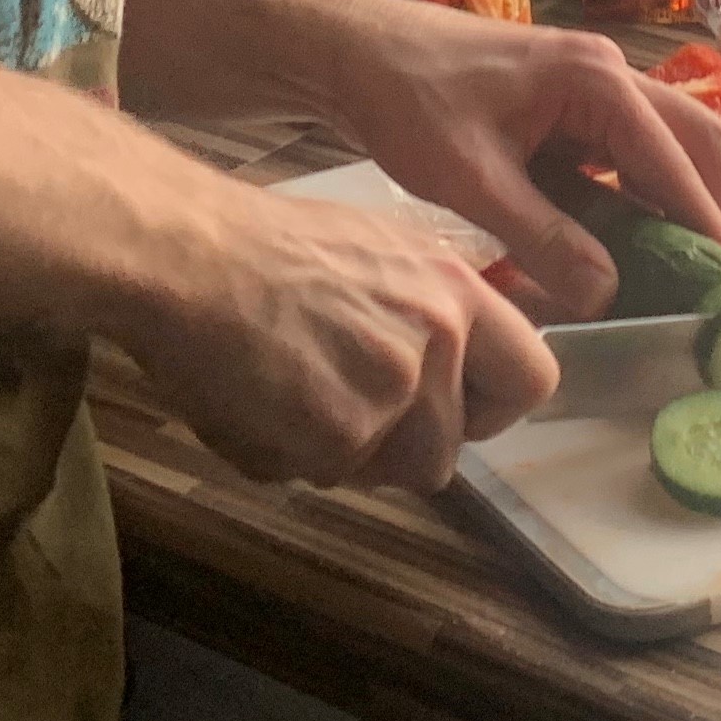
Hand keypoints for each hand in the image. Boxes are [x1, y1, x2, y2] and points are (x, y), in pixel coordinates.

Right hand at [119, 183, 557, 492]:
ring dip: (345, 454)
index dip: (492, 405)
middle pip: (449, 448)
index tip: (457, 407)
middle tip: (337, 402)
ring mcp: (392, 393)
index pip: (534, 376)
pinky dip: (289, 455)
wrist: (185, 253)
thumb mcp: (373, 250)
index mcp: (452, 289)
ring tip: (289, 395)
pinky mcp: (341, 435)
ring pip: (390, 472)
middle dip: (397, 443)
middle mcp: (437, 341)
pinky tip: (255, 402)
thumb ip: (426, 311)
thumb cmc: (260, 243)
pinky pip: (327, 476)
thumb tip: (455, 367)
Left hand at [320, 0, 720, 319]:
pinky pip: (626, 150)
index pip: (678, 163)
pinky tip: (628, 245)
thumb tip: (610, 294)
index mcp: (596, 80)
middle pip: (698, 140)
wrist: (354, 51)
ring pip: (666, 143)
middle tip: (717, 285)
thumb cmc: (407, 101)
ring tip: (682, 274)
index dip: (706, 229)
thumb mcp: (471, 180)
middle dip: (715, 209)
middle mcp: (609, 72)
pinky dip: (641, 194)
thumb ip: (543, 238)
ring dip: (681, 201)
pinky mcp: (569, 101)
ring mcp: (591, 83)